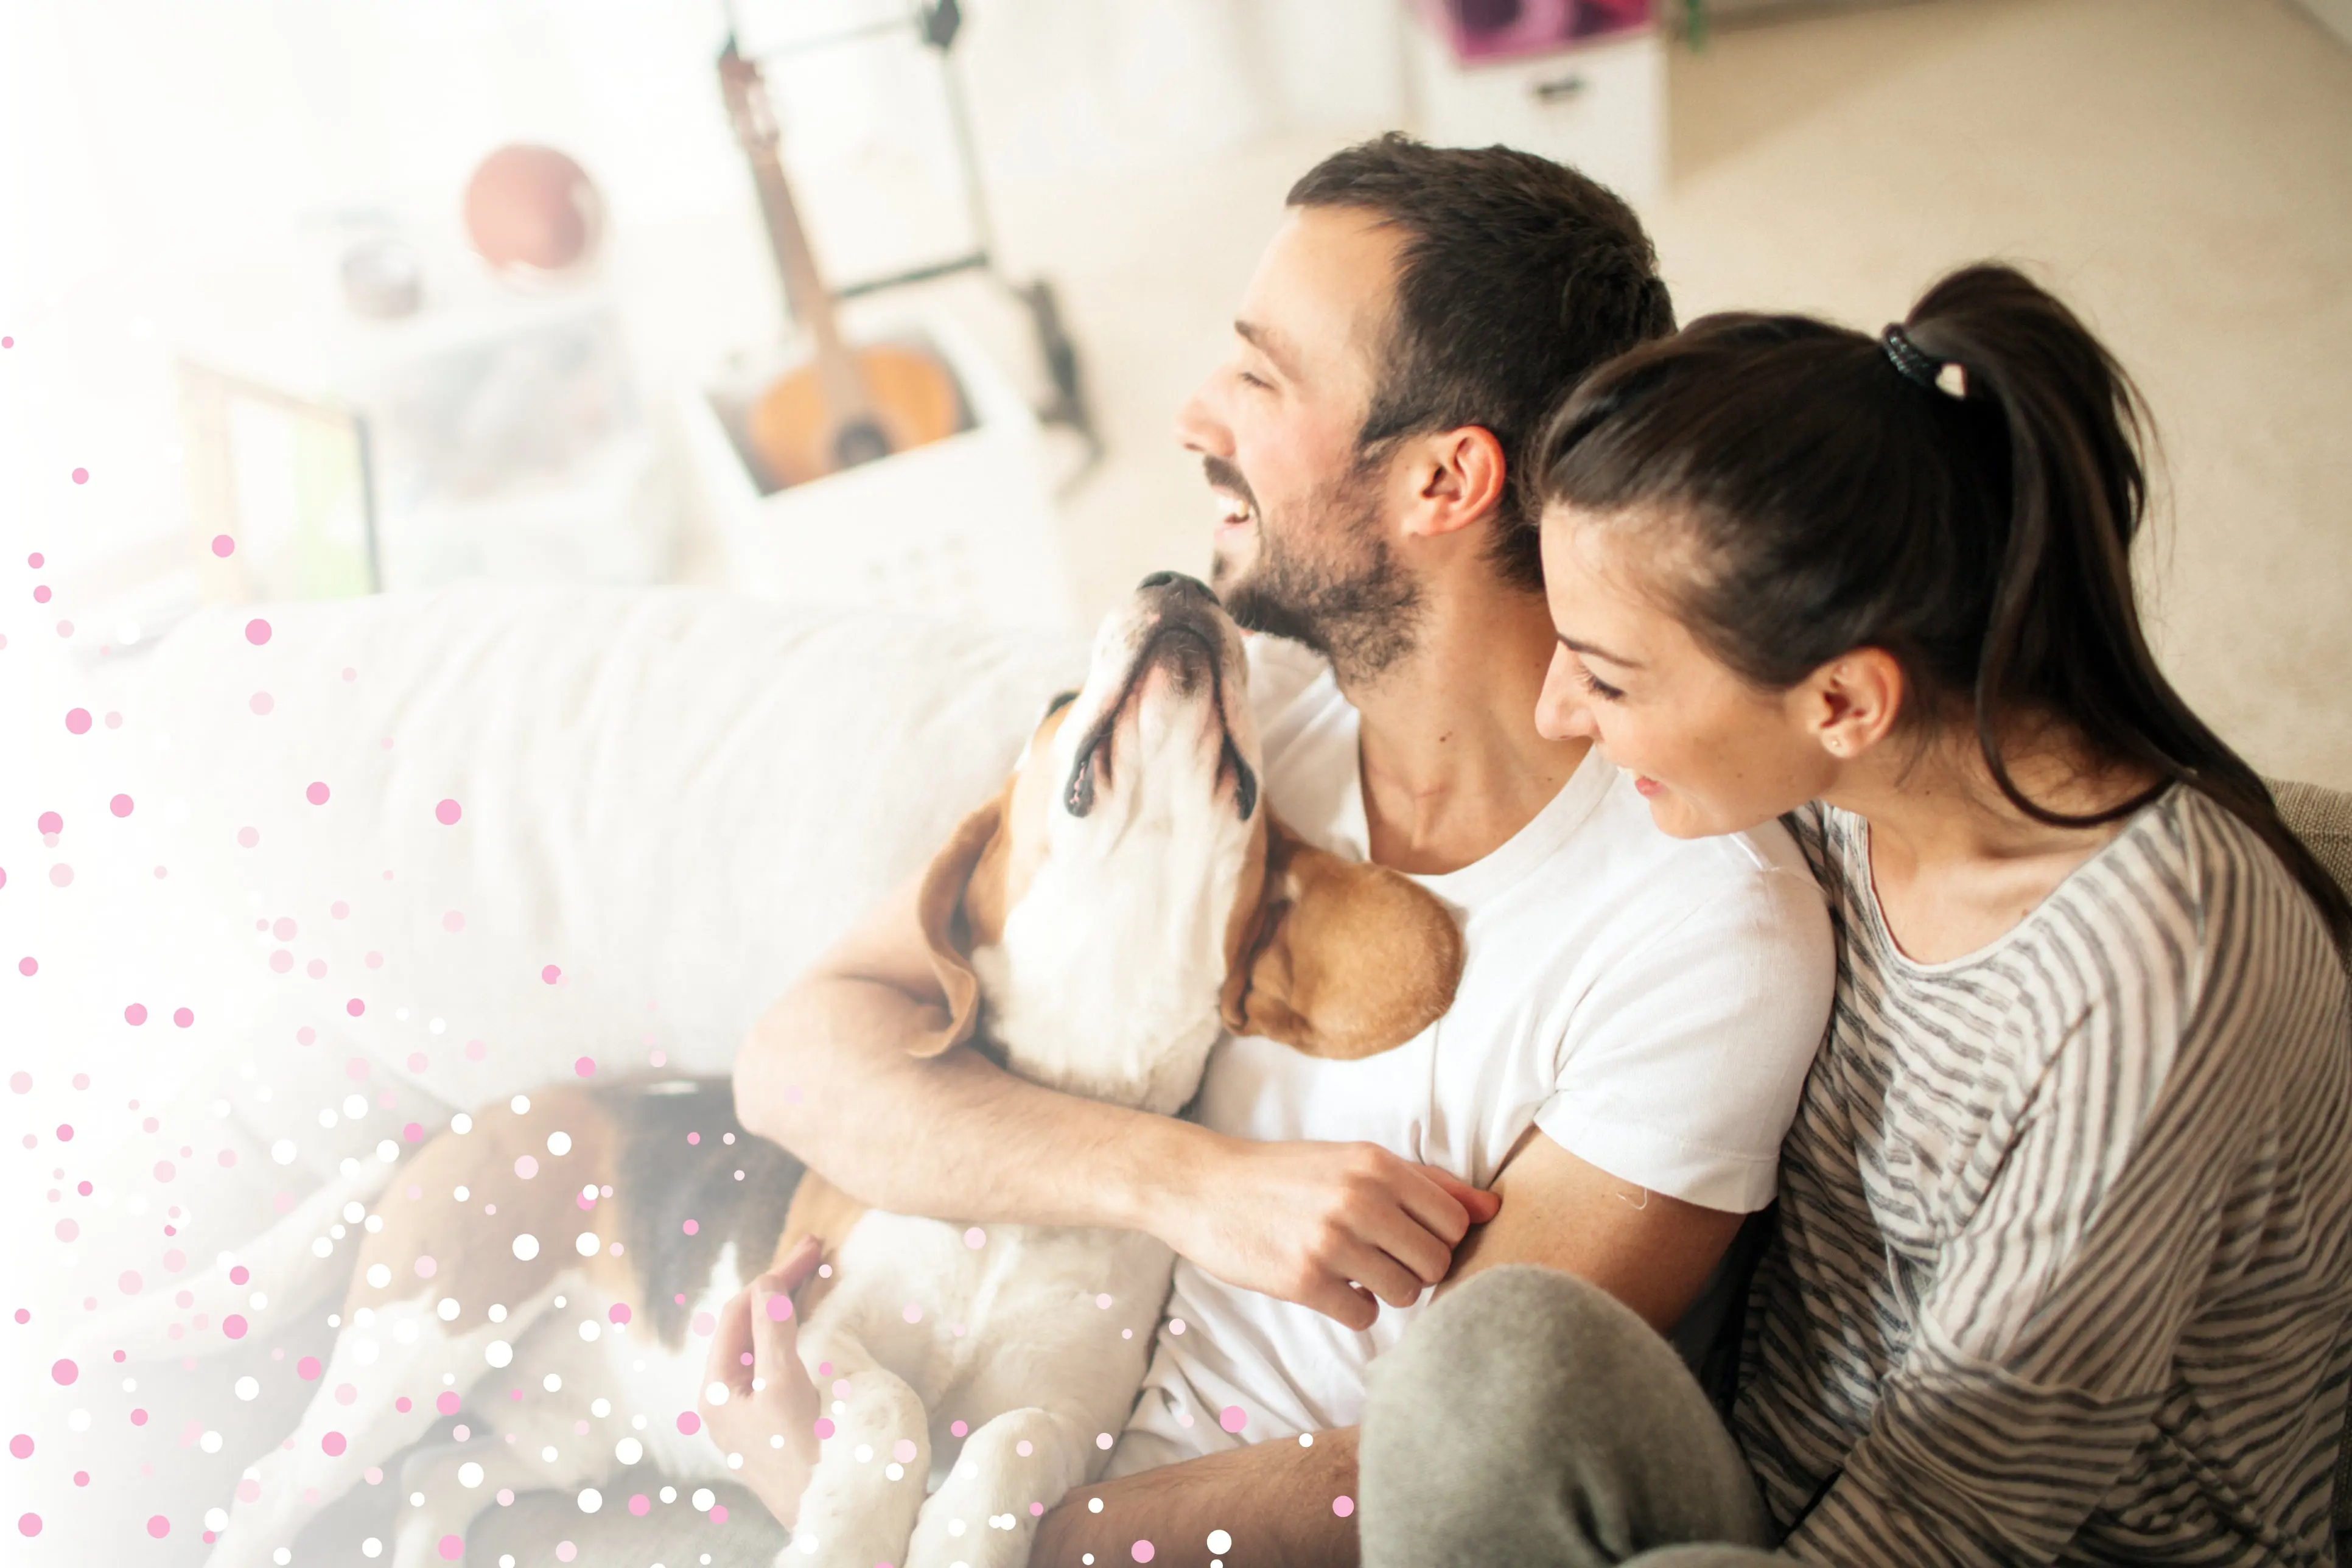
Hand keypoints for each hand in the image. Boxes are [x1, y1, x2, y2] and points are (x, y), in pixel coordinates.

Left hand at [698, 1235, 824, 1529]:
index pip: (740, 1312)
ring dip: (790, 1306)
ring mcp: (748, 1411)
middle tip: (817, 1249)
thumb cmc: (805, 1455)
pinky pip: (778, 1363)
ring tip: (816, 1274)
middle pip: (750, 1325)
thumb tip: (768, 1284)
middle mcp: (725, 1399)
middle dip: (781, 1286)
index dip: (775, 1275)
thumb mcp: (786, 1385)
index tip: (812, 1249)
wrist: (833, 1517)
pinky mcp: (772, 1421)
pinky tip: (813, 1319)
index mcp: (716, 1391)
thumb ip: (774, 1330)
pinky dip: (796, 1334)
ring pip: (765, 1342)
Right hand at [1155, 1134, 1500, 1329]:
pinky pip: (1365, 1317)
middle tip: (1380, 1258)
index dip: (1437, 1238)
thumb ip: (1426, 1183)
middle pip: (1437, 1262)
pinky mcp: (1305, 1280)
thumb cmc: (1288, 1176)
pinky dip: (1353, 1308)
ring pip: (1407, 1293)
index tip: (1407, 1237)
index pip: (1455, 1222)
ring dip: (1386, 1291)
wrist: (1204, 1187)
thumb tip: (1493, 1209)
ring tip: (1354, 1271)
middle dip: (1415, 1269)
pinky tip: (1329, 1286)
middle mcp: (1360, 1198)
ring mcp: (1332, 1240)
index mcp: (1378, 1164)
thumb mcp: (1355, 1162)